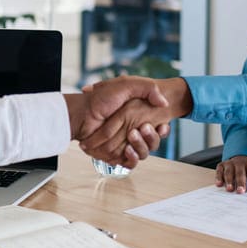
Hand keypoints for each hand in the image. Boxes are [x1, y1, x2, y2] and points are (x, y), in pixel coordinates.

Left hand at [77, 77, 192, 163]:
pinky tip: (128, 150)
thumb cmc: (101, 98)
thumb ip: (148, 88)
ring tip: (133, 134)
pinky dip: (132, 158)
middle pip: (152, 142)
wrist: (82, 113)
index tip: (162, 125)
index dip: (163, 129)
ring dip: (142, 145)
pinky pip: (130, 163)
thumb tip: (164, 103)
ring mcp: (124, 144)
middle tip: (146, 127)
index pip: (158, 128)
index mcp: (137, 117)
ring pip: (144, 153)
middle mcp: (132, 131)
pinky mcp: (116, 156)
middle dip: (153, 137)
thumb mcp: (127, 84)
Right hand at [216, 155, 246, 193]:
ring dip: (229, 181)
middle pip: (240, 173)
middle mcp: (240, 162)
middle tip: (240, 191)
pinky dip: (219, 177)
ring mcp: (230, 163)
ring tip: (229, 189)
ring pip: (229, 171)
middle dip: (240, 182)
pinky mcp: (222, 165)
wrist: (242, 159)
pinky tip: (219, 184)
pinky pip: (219, 171)